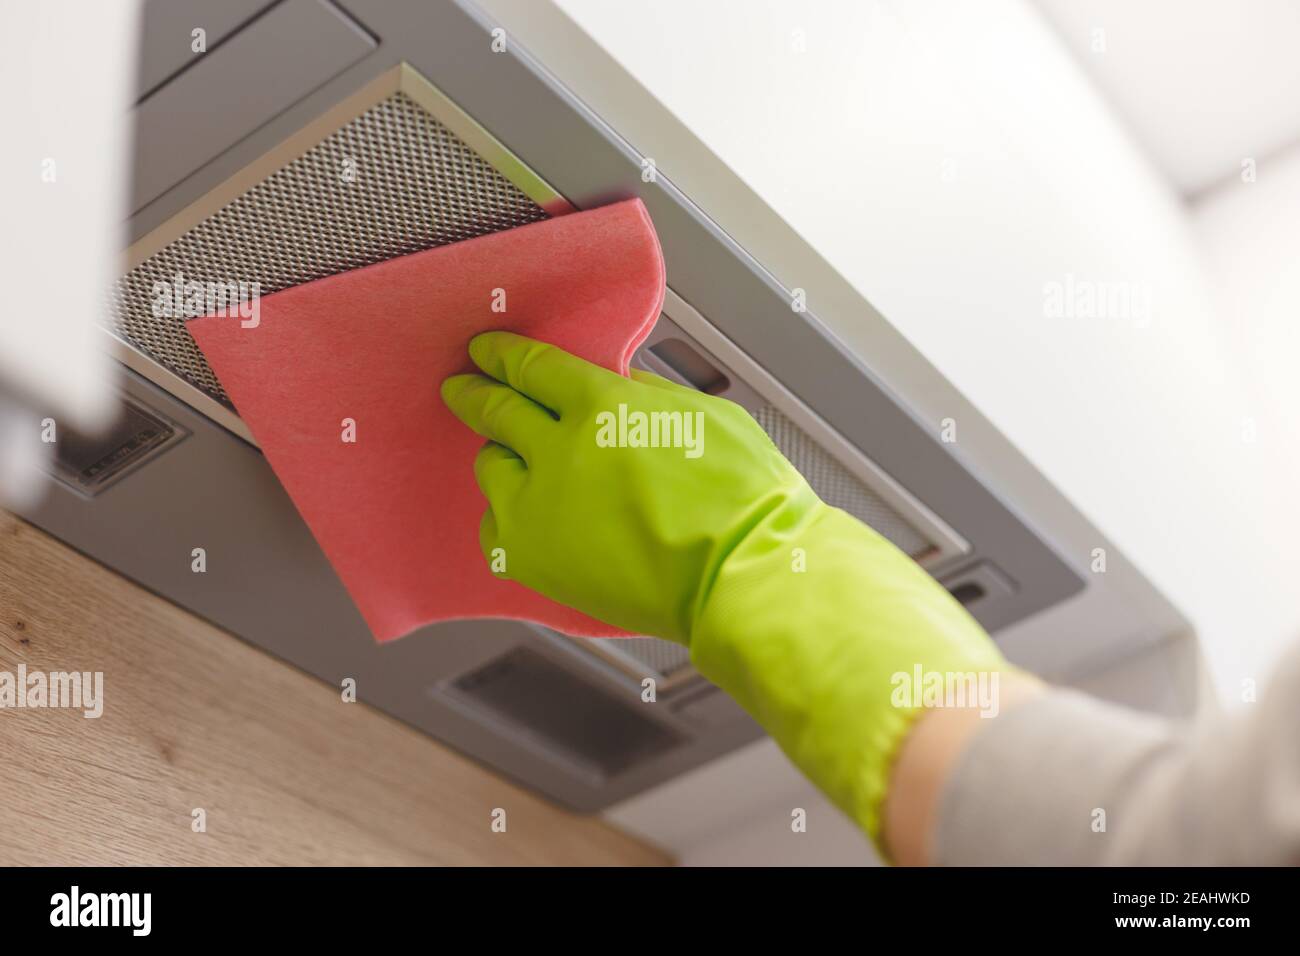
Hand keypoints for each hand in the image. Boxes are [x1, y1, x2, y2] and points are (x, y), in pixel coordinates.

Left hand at [440, 330, 815, 643]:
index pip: (531, 367)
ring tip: (519, 463)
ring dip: (502, 459)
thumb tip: (619, 387)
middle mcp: (558, 452)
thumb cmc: (741, 499)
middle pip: (496, 410)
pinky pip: (495, 529)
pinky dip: (507, 517)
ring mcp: (538, 508)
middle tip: (462, 389)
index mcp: (602, 405)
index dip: (502, 355)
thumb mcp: (703, 414)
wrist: (743, 576)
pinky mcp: (533, 559)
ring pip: (492, 468)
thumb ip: (646, 396)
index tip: (486, 353)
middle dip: (475, 395)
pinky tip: (529, 517)